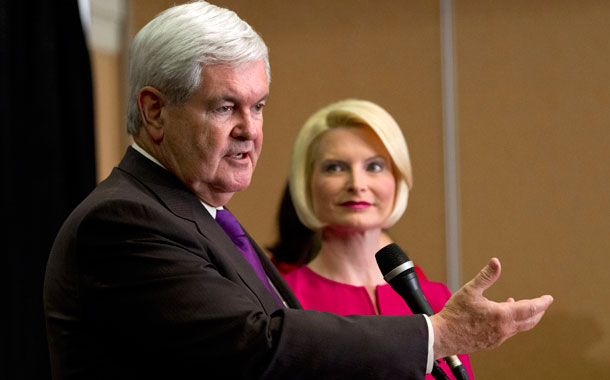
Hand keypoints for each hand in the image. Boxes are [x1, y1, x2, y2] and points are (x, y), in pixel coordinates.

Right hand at [430, 258, 552, 358]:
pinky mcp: (491, 343)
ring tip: (522, 307)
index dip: (542, 303)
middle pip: (529, 321)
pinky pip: (507, 333)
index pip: (530, 308)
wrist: (442, 336)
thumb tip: (496, 262)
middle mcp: (504, 329)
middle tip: (542, 304)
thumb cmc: (455, 314)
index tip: (549, 298)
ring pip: (518, 328)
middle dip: (538, 312)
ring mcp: (498, 338)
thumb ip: (486, 276)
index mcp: (502, 315)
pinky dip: (512, 324)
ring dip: (524, 317)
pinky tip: (502, 317)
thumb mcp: (470, 290)